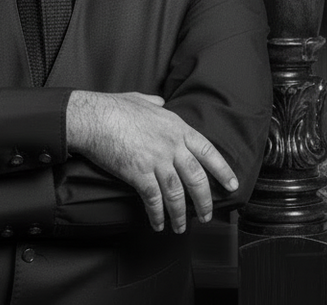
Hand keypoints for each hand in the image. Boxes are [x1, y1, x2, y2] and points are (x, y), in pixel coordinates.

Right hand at [66, 90, 237, 233]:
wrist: (93, 117)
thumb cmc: (114, 107)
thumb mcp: (142, 99)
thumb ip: (156, 103)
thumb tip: (161, 102)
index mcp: (176, 126)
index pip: (207, 151)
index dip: (222, 169)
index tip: (232, 184)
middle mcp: (171, 145)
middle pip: (196, 178)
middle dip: (205, 201)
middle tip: (207, 216)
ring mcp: (156, 160)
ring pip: (177, 194)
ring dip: (181, 214)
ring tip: (182, 227)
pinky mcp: (139, 173)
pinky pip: (154, 200)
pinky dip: (158, 215)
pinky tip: (159, 224)